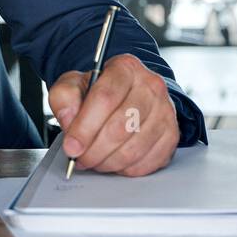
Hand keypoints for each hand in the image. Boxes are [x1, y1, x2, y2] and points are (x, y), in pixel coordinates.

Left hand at [49, 54, 179, 176]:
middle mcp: (151, 85)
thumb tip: (68, 119)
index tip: (71, 147)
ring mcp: (166, 110)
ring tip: (95, 160)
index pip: (105, 98)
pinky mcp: (172, 134)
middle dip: (95, 150)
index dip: (85, 128)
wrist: (127, 95)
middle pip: (120, 127)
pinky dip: (127, 169)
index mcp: (125, 68)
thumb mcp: (74, 85)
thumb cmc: (100, 92)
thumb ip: (64, 97)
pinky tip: (115, 160)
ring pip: (134, 148)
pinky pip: (148, 162)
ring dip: (108, 162)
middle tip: (81, 158)